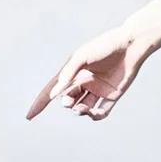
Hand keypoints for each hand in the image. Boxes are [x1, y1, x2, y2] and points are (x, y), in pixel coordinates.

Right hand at [25, 24, 145, 121]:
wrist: (131, 45)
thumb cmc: (105, 46)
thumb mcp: (81, 56)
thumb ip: (68, 73)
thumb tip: (55, 92)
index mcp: (73, 72)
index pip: (52, 90)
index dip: (40, 103)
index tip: (29, 116)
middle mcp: (84, 82)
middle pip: (68, 99)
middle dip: (65, 103)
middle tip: (68, 102)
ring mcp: (98, 90)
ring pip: (82, 108)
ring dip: (79, 111)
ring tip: (81, 109)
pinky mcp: (112, 96)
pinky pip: (101, 112)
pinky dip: (95, 116)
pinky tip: (93, 114)